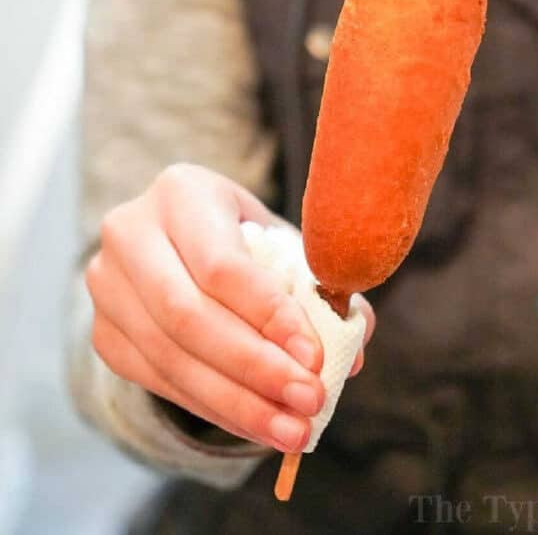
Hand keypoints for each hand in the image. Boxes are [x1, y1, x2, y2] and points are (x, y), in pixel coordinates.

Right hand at [86, 163, 374, 451]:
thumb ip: (319, 290)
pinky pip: (158, 381)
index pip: (223, 265)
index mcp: (182, 192)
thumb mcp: (282, 244)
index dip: (269, 316)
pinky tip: (256, 424)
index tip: (315, 359)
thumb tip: (349, 356)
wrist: (178, 241)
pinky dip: (213, 408)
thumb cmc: (244, 238)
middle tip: (308, 401)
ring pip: (170, 357)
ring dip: (236, 402)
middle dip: (255, 368)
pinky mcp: (104, 331)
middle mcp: (131, 233)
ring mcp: (107, 285)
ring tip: (291, 429)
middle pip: (188, 316)